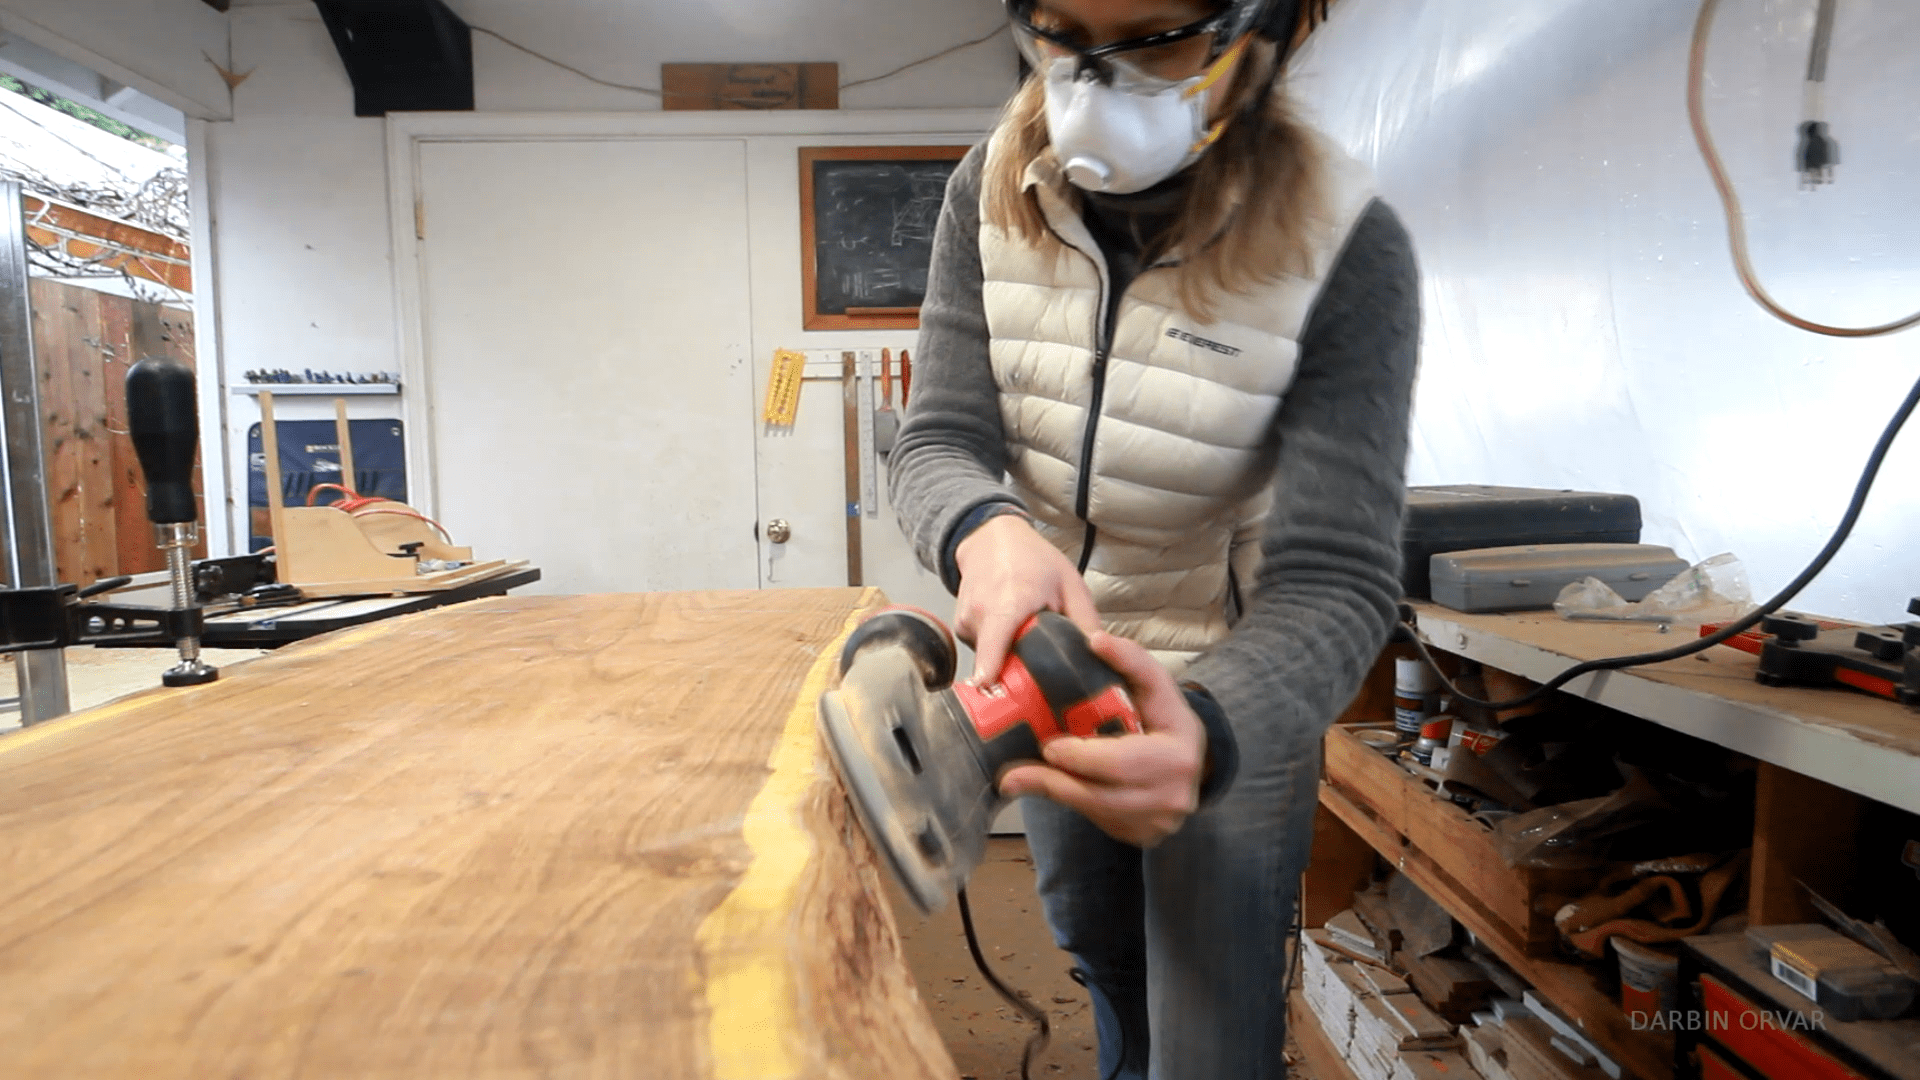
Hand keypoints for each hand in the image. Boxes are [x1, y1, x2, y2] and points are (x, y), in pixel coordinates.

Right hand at [953, 512, 1099, 684]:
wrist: (991, 539)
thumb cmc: (1031, 559)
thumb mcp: (1070, 584)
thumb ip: (1086, 622)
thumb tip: (1101, 659)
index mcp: (1009, 604)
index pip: (993, 647)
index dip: (993, 674)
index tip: (995, 696)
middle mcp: (981, 615)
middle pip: (999, 665)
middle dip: (1019, 676)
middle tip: (1041, 674)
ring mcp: (966, 623)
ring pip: (992, 660)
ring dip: (1011, 658)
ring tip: (1024, 634)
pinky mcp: (961, 629)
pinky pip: (983, 651)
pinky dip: (998, 648)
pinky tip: (1010, 629)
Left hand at [997, 631, 1205, 847]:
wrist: (1191, 762)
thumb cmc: (1166, 719)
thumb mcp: (1156, 684)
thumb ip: (1129, 659)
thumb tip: (1095, 640)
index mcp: (1180, 750)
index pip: (1121, 760)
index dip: (1080, 756)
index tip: (1048, 745)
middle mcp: (1175, 793)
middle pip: (1102, 794)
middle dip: (1055, 781)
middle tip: (1014, 773)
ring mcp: (1160, 821)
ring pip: (1096, 811)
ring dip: (1054, 795)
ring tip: (1016, 781)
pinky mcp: (1144, 835)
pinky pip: (1099, 821)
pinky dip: (1071, 804)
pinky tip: (1048, 788)